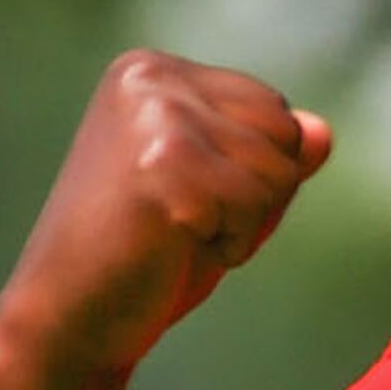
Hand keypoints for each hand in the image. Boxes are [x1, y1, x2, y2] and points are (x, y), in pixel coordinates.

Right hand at [0, 48, 332, 378]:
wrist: (67, 320)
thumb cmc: (138, 260)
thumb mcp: (212, 197)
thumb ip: (264, 158)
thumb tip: (323, 131)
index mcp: (151, 69)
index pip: (270, 107)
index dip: (252, 175)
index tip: (186, 201)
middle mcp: (151, 77)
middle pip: (282, 131)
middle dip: (257, 195)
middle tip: (183, 225)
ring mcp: (158, 117)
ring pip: (278, 171)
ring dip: (243, 225)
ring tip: (176, 238)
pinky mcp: (168, 168)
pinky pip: (257, 209)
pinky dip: (231, 248)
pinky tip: (173, 252)